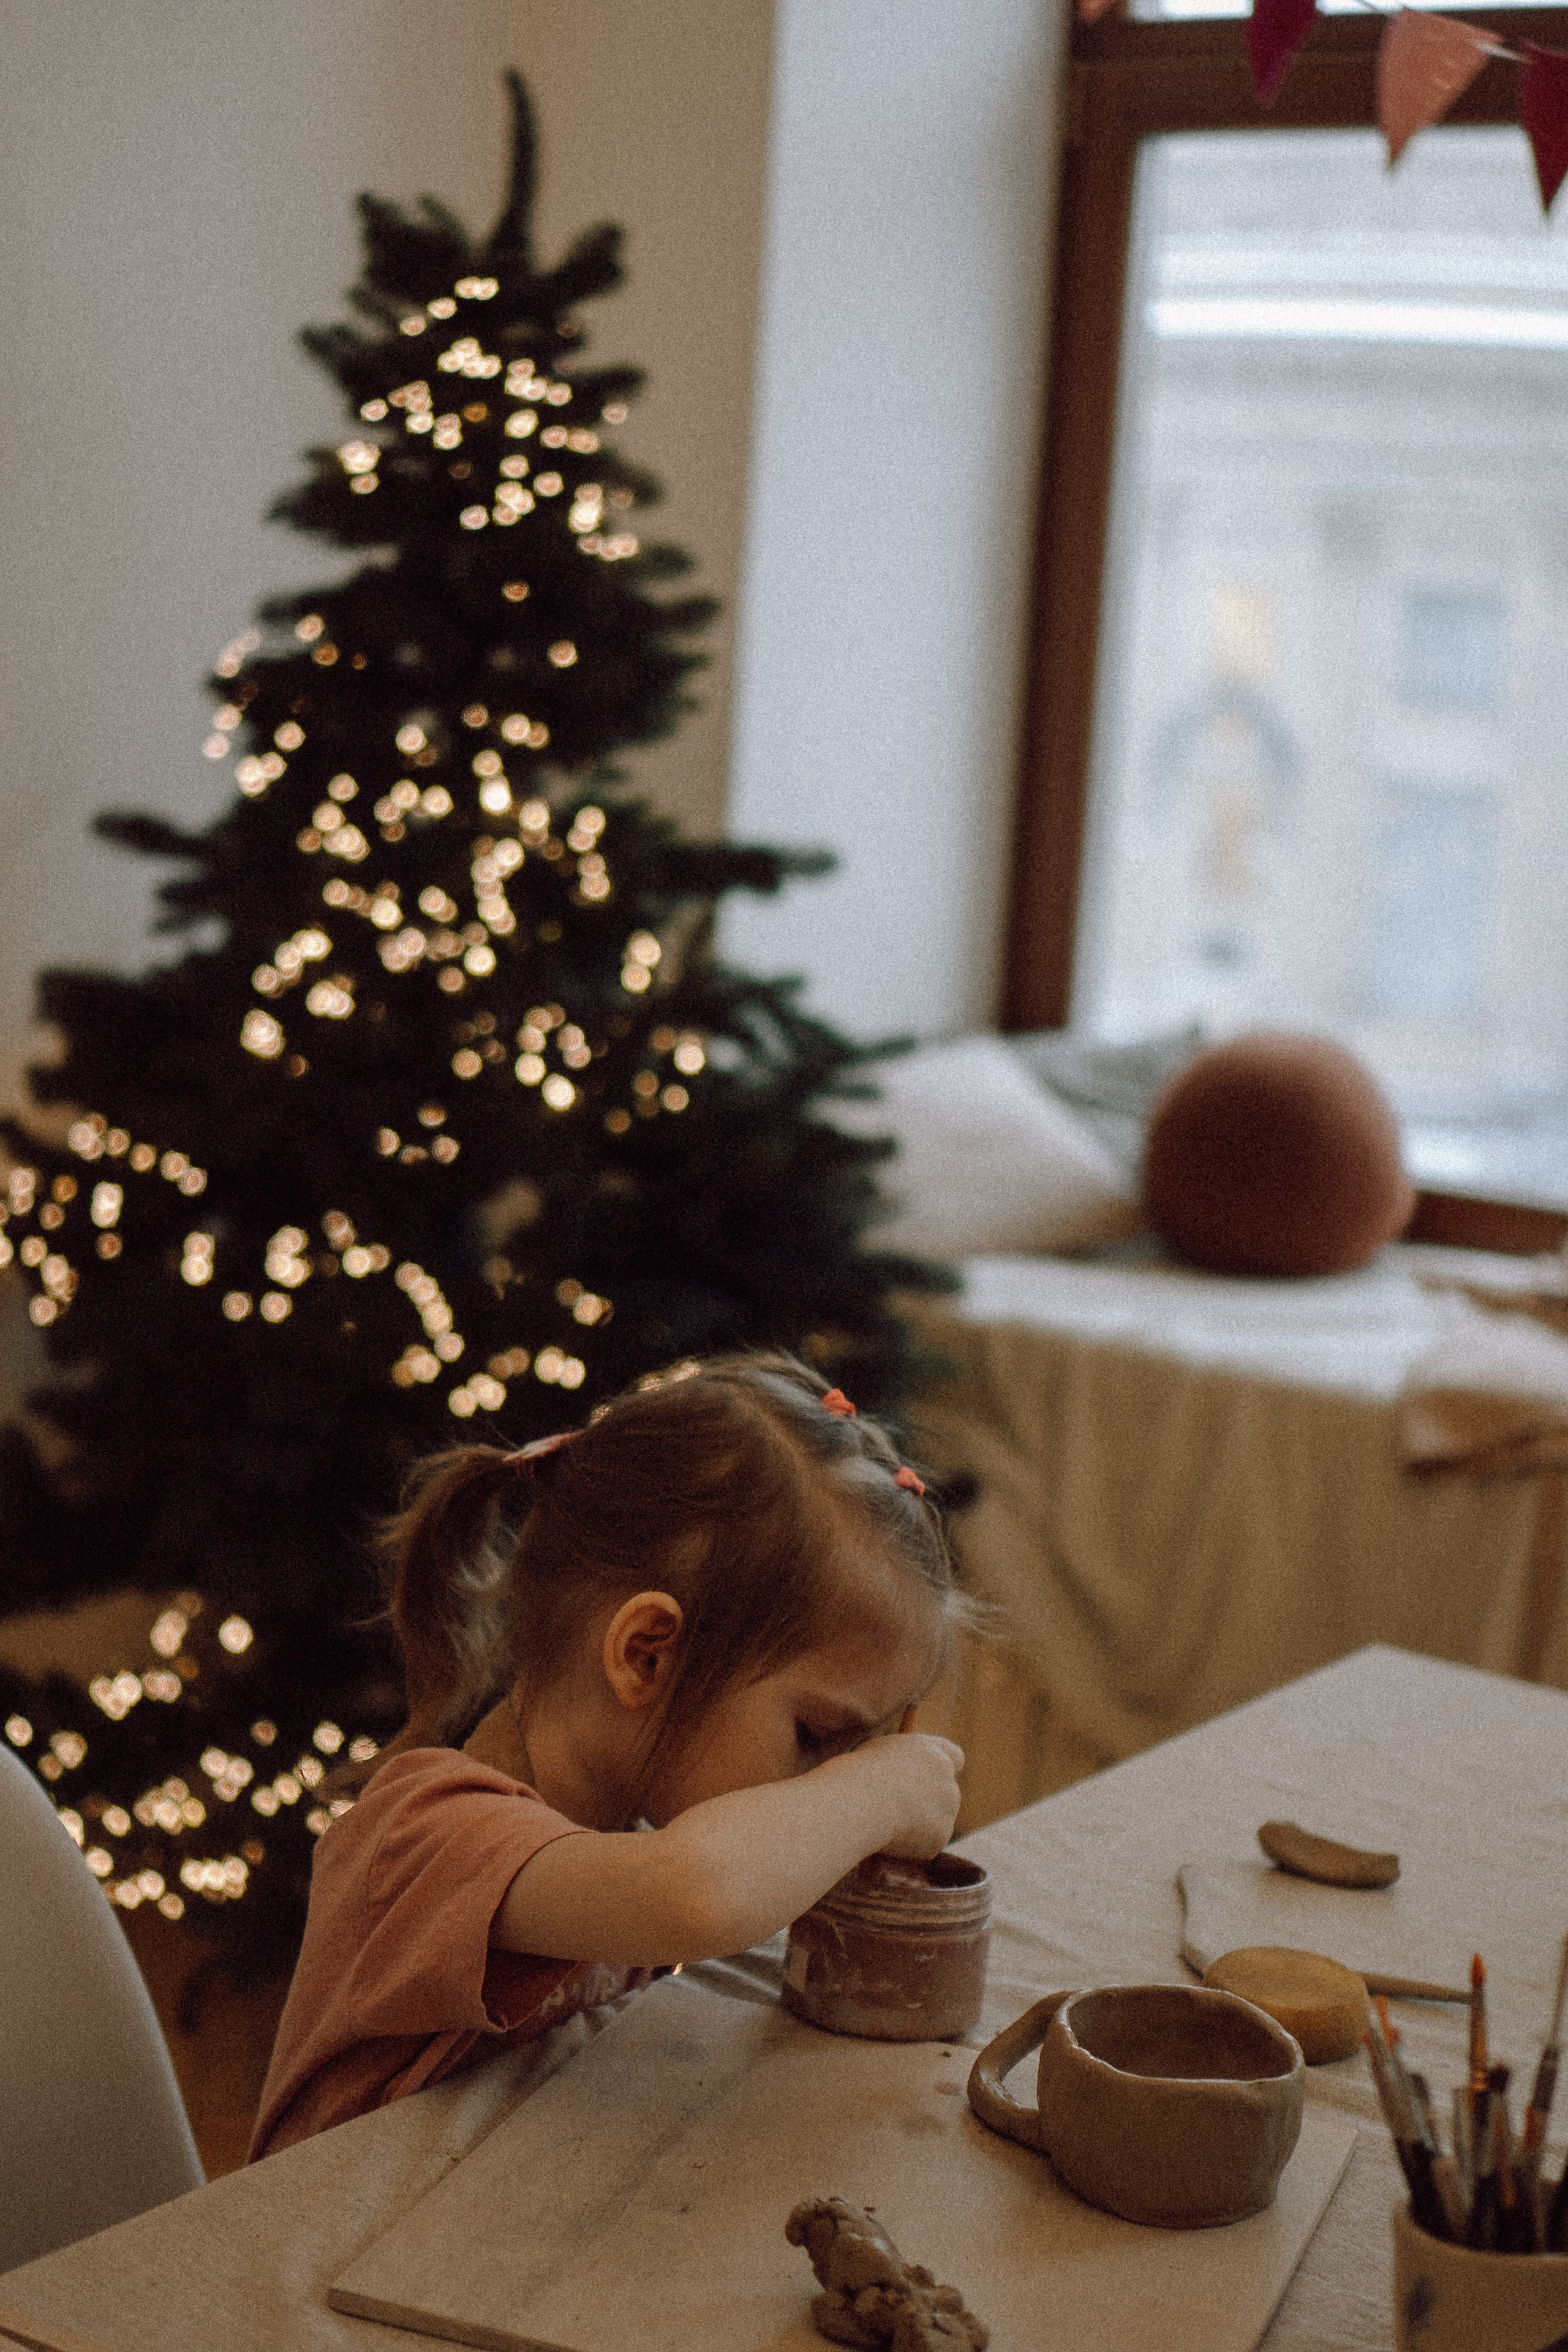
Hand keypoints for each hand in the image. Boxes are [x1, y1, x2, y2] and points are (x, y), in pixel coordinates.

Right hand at [839, 1730, 963, 1860]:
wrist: (861, 1800)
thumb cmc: (860, 1774)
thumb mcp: (883, 1754)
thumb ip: (905, 1764)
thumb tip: (905, 1778)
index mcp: (933, 1753)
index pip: (955, 1757)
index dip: (943, 1769)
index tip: (930, 1779)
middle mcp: (948, 1779)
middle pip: (944, 1794)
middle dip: (926, 1802)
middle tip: (894, 1808)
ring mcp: (948, 1810)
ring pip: (933, 1821)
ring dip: (916, 1824)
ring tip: (884, 1819)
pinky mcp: (940, 1837)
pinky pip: (925, 1844)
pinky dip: (910, 1844)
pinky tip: (889, 1835)